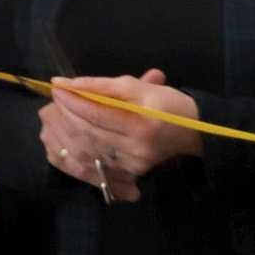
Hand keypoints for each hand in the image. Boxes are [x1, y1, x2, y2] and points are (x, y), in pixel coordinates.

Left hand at [41, 70, 200, 196]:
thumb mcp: (141, 87)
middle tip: (58, 97)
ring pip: (91, 146)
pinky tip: (81, 128)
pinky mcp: (133, 170)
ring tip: (64, 110)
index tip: (57, 87)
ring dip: (73, 127)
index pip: (97, 113)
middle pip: (90, 131)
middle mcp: (137, 148)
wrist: (197, 132)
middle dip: (68, 112)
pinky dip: (86, 141)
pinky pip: (101, 155)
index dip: (74, 100)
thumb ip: (104, 86)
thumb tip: (69, 84)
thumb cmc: (170, 104)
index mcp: (142, 125)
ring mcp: (134, 163)